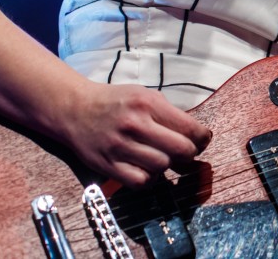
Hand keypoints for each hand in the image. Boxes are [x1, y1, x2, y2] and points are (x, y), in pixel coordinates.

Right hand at [54, 82, 211, 187]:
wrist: (75, 109)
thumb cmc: (116, 102)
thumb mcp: (145, 95)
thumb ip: (168, 113)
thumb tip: (196, 135)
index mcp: (148, 103)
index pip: (189, 128)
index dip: (203, 138)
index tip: (203, 140)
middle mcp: (135, 124)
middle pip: (180, 150)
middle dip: (190, 154)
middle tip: (187, 152)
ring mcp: (120, 146)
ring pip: (161, 166)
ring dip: (167, 165)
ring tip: (162, 157)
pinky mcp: (107, 165)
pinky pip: (140, 182)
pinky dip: (148, 179)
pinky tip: (146, 169)